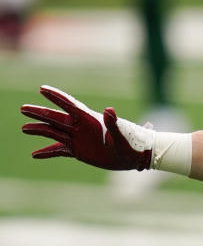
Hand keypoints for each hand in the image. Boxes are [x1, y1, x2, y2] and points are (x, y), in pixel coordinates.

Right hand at [20, 85, 154, 170]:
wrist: (136, 157)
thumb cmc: (132, 143)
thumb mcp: (122, 135)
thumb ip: (113, 124)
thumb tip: (109, 109)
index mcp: (90, 120)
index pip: (70, 105)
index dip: (56, 97)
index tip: (42, 88)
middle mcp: (81, 128)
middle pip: (56, 118)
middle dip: (40, 113)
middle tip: (23, 108)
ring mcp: (78, 139)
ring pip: (54, 133)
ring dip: (39, 130)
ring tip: (24, 128)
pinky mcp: (78, 151)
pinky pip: (59, 151)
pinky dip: (47, 153)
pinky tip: (35, 155)